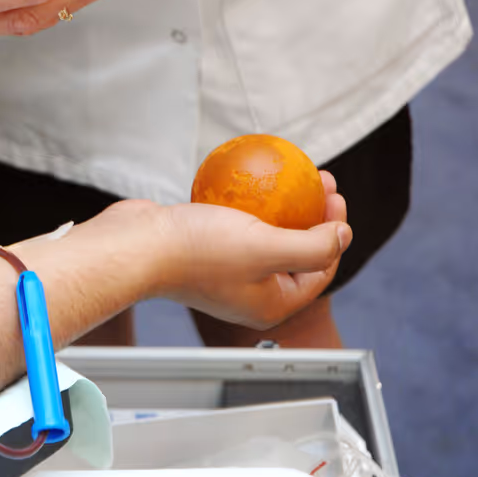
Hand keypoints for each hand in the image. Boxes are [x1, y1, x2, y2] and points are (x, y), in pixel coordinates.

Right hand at [70, 172, 350, 329]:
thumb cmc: (198, 252)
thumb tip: (342, 236)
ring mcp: (225, 270)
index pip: (321, 268)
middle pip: (296, 250)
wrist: (135, 247)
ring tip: (288, 173)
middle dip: (313, 214)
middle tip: (317, 180)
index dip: (335, 231)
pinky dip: (246, 202)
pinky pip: (235, 223)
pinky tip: (246, 177)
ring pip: (265, 234)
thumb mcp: (267, 249)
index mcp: (271, 303)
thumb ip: (313, 247)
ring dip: (282, 204)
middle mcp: (250, 291)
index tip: (333, 196)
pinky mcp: (202, 249)